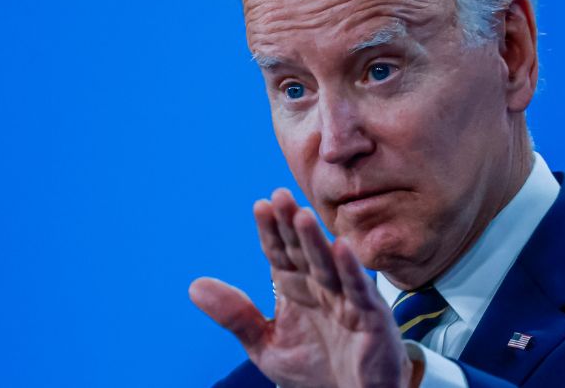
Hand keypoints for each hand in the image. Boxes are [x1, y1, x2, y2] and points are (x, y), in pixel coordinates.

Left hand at [189, 188, 415, 387]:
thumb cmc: (316, 368)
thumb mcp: (265, 345)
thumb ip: (235, 316)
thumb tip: (194, 286)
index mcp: (296, 287)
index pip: (280, 252)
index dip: (270, 230)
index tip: (259, 206)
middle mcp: (321, 286)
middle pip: (303, 250)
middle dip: (291, 224)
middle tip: (280, 196)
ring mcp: (347, 299)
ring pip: (329, 264)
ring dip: (316, 240)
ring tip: (302, 216)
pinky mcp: (371, 316)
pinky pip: (359, 290)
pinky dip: (351, 269)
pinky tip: (340, 248)